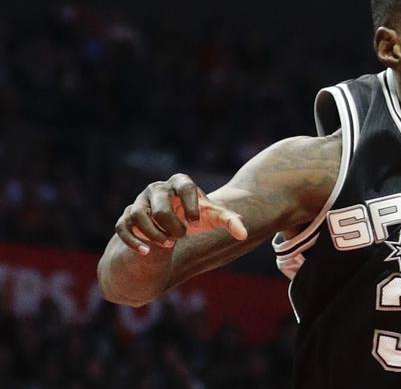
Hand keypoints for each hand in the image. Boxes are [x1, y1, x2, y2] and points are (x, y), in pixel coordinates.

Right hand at [114, 174, 247, 254]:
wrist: (175, 224)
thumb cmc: (196, 216)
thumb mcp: (213, 217)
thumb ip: (229, 221)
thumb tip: (243, 234)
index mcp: (180, 182)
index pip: (185, 187)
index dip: (191, 206)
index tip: (196, 223)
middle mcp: (157, 189)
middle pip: (159, 206)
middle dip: (171, 225)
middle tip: (181, 236)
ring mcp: (139, 202)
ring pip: (137, 215)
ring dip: (153, 233)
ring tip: (169, 244)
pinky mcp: (126, 217)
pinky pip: (122, 227)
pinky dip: (132, 241)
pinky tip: (145, 252)